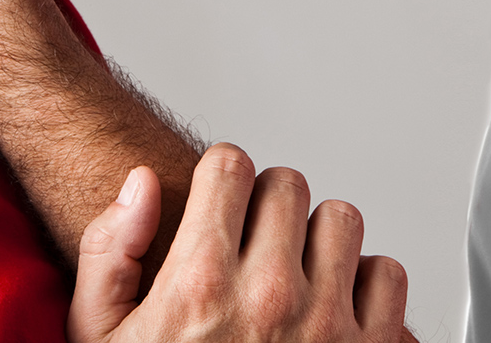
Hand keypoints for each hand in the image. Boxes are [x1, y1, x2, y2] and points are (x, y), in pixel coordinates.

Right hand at [69, 144, 409, 342]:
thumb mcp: (102, 339)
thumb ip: (110, 253)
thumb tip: (141, 183)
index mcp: (199, 284)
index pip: (231, 166)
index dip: (222, 180)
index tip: (221, 201)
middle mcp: (267, 296)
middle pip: (288, 184)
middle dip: (267, 205)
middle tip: (252, 243)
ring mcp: (326, 324)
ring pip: (341, 220)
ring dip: (319, 240)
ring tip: (293, 273)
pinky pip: (388, 274)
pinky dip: (366, 285)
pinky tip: (332, 308)